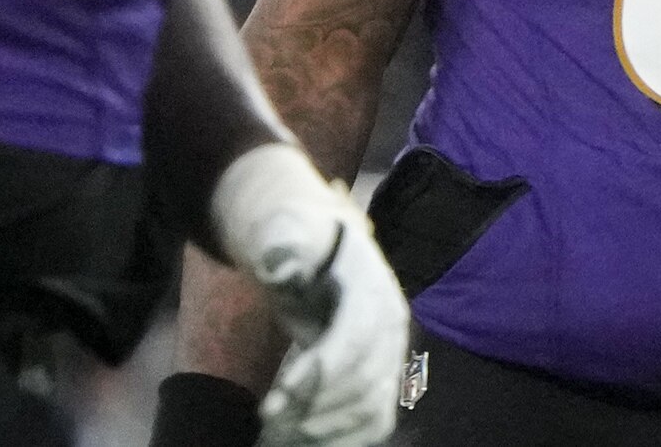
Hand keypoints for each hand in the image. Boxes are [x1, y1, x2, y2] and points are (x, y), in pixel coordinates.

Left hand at [208, 145, 408, 446]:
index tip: (273, 403)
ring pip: (371, 409)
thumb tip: (278, 264)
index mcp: (372, 288)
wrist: (319, 253)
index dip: (318, 375)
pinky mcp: (384, 378)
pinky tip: (307, 441)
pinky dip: (344, 439)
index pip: (355, 340)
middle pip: (363, 381)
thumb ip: (279, 246)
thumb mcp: (282, 234)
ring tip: (280, 433)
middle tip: (268, 420)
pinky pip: (376, 421)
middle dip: (313, 407)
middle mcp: (392, 325)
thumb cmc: (296, 246)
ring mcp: (392, 354)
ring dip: (325, 428)